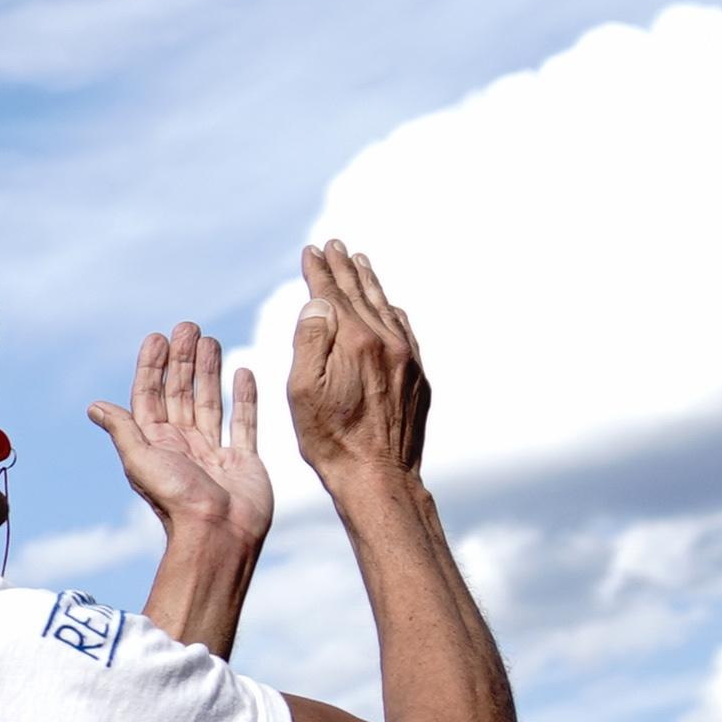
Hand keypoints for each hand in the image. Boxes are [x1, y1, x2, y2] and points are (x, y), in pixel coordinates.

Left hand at [92, 319, 272, 559]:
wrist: (219, 534)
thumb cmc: (176, 501)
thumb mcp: (140, 461)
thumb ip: (123, 430)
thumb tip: (94, 406)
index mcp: (155, 443)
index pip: (151, 396)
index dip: (152, 366)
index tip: (158, 337)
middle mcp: (182, 444)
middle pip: (181, 392)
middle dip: (183, 360)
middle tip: (188, 326)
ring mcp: (213, 451)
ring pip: (209, 401)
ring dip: (209, 371)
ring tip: (210, 340)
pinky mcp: (242, 459)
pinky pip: (243, 421)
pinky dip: (243, 397)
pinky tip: (242, 372)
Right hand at [280, 240, 436, 492]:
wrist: (379, 476)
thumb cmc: (331, 439)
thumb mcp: (303, 391)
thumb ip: (310, 340)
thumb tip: (319, 300)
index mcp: (356, 342)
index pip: (332, 296)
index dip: (318, 272)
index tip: (311, 251)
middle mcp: (387, 343)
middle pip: (362, 295)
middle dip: (345, 268)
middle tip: (335, 245)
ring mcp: (407, 358)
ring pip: (386, 308)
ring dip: (370, 283)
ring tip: (360, 262)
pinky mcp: (418, 376)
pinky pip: (405, 330)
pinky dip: (391, 311)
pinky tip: (387, 305)